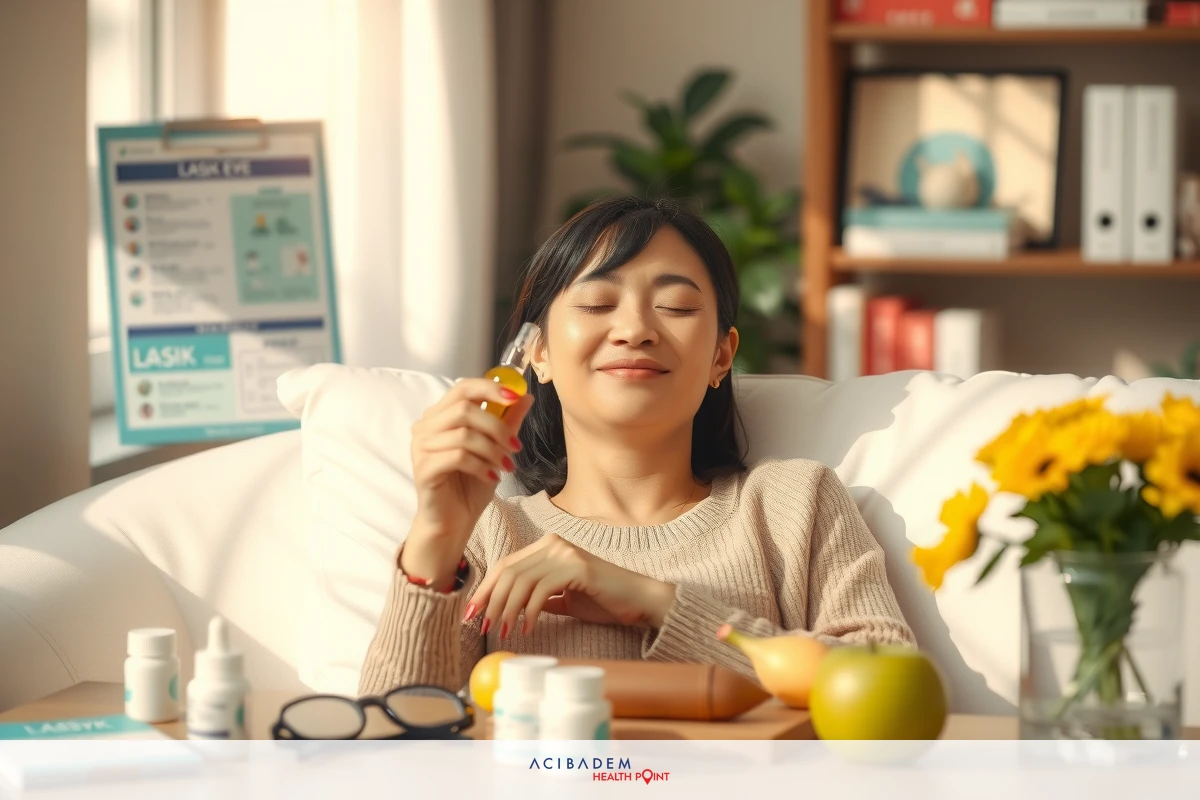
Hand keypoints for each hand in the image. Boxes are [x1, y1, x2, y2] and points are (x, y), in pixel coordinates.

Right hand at [404, 378, 534, 585]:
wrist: (453, 521)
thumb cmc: (470, 484)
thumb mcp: (495, 448)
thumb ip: (507, 421)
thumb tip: (525, 396)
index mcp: (440, 416)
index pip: (463, 387)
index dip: (490, 388)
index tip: (516, 396)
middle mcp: (425, 427)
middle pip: (464, 408)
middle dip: (497, 426)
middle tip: (516, 447)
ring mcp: (421, 447)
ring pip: (464, 434)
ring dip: (492, 449)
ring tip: (505, 466)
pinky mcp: (423, 468)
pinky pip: (458, 457)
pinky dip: (481, 466)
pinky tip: (492, 477)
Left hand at [463, 534, 676, 637]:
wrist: (639, 601)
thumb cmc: (604, 601)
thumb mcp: (565, 599)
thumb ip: (541, 598)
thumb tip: (511, 610)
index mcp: (548, 547)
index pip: (506, 564)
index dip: (485, 588)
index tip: (472, 612)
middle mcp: (553, 543)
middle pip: (508, 571)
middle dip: (489, 600)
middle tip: (481, 625)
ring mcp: (565, 553)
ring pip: (521, 580)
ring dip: (507, 609)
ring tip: (503, 631)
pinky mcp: (576, 567)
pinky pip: (542, 589)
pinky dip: (530, 612)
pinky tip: (528, 628)